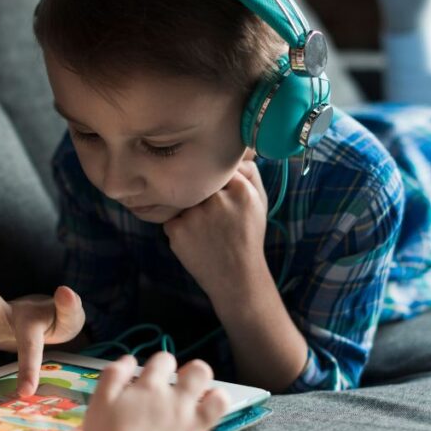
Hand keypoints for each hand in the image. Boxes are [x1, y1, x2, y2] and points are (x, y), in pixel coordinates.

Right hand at [82, 353, 230, 430]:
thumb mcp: (99, 401)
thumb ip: (114, 375)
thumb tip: (129, 359)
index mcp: (151, 387)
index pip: (165, 360)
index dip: (161, 364)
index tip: (155, 374)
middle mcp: (176, 402)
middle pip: (200, 372)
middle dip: (195, 373)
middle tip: (186, 385)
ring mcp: (191, 428)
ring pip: (220, 402)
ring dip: (215, 401)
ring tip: (206, 407)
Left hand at [163, 159, 268, 297]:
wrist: (236, 278)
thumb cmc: (247, 236)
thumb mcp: (259, 201)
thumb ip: (250, 172)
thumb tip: (233, 151)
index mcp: (241, 189)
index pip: (217, 168)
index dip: (217, 180)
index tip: (221, 193)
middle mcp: (217, 200)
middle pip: (197, 180)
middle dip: (201, 193)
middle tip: (213, 214)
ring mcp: (195, 216)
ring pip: (182, 197)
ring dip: (189, 208)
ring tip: (206, 228)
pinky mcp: (177, 231)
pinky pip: (171, 216)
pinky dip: (179, 224)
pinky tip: (195, 238)